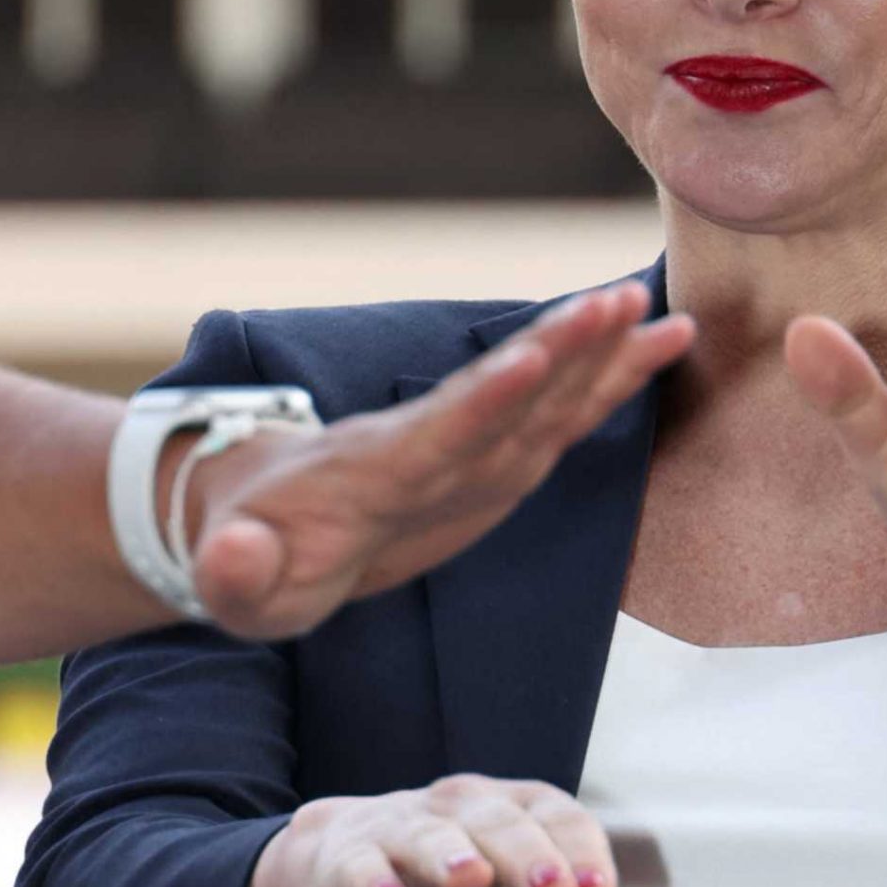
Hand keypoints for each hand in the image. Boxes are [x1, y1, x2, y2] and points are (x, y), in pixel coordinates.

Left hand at [178, 282, 694, 638]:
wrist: (254, 520)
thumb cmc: (246, 560)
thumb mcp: (228, 583)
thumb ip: (231, 570)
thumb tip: (232, 553)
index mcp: (372, 478)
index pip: (435, 438)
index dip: (480, 405)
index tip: (525, 361)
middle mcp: (426, 450)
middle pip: (502, 399)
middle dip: (560, 354)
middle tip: (616, 303)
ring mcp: (461, 453)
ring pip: (537, 398)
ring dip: (592, 354)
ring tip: (653, 308)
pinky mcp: (489, 462)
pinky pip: (553, 418)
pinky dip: (604, 383)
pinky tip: (658, 345)